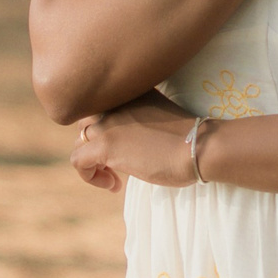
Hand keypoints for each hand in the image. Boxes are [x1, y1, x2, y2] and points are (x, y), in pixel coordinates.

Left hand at [70, 89, 198, 191]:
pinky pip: (78, 161)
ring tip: (114, 178)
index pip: (102, 107)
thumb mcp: (160, 116)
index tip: (125, 149)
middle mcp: (115, 101)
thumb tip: (126, 141)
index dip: (107, 130)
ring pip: (80, 141)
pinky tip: (113, 185)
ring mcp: (108, 122)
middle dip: (96, 145)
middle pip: (86, 123)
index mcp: (131, 92)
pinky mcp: (104, 145)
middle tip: (115, 165)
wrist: (198, 147)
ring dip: (93, 162)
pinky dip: (90, 177)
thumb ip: (139, 120)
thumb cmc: (191, 139)